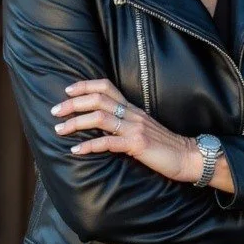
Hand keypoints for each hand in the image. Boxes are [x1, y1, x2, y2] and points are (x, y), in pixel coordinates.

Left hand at [51, 78, 201, 183]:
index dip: (85, 86)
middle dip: (73, 103)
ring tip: (58, 130)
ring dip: (75, 123)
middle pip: (98, 99)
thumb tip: (103, 124)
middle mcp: (132, 114)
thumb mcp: (143, 128)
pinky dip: (89, 145)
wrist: (188, 157)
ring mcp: (135, 128)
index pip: (106, 87)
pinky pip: (108, 142)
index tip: (67, 91)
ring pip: (100, 117)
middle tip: (55, 111)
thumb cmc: (165, 146)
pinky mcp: (137, 144)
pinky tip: (76, 150)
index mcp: (132, 108)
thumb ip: (125, 123)